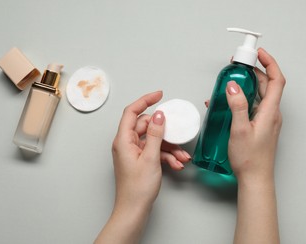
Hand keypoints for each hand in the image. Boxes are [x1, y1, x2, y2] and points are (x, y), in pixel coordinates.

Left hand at [95, 91, 190, 243]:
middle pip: (146, 126)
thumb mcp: (151, 158)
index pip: (132, 112)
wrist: (134, 210)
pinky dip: (166, 156)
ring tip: (181, 158)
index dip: (145, 100)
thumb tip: (159, 115)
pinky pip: (154, 151)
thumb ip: (156, 134)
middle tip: (177, 135)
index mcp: (123, 140)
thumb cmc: (137, 188)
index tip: (159, 95)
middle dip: (165, 132)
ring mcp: (133, 152)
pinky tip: (176, 164)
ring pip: (153, 140)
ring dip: (169, 147)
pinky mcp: (139, 160)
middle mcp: (126, 143)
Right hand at [226, 48, 285, 181]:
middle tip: (238, 64)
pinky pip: (252, 106)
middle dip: (254, 71)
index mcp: (270, 112)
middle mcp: (271, 113)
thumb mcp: (239, 129)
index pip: (276, 80)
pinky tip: (226, 102)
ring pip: (258, 95)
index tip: (258, 53)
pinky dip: (241, 99)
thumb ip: (237, 105)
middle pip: (266, 85)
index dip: (269, 63)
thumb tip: (233, 85)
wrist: (254, 178)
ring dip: (246, 85)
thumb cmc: (249, 158)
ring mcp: (265, 120)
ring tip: (229, 80)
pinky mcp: (259, 125)